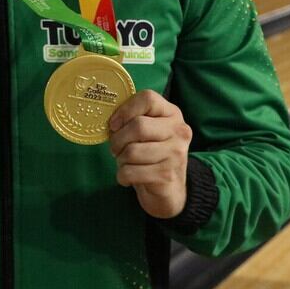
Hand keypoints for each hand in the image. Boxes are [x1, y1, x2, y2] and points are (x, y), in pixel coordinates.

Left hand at [108, 90, 192, 218]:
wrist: (168, 190)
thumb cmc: (150, 154)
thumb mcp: (147, 132)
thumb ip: (133, 120)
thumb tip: (110, 120)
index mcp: (172, 113)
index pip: (148, 98)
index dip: (125, 110)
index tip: (114, 124)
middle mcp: (179, 131)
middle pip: (138, 126)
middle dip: (118, 139)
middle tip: (115, 148)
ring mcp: (176, 153)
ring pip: (132, 151)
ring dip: (120, 159)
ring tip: (124, 163)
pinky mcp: (167, 175)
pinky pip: (131, 172)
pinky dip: (122, 176)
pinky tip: (128, 177)